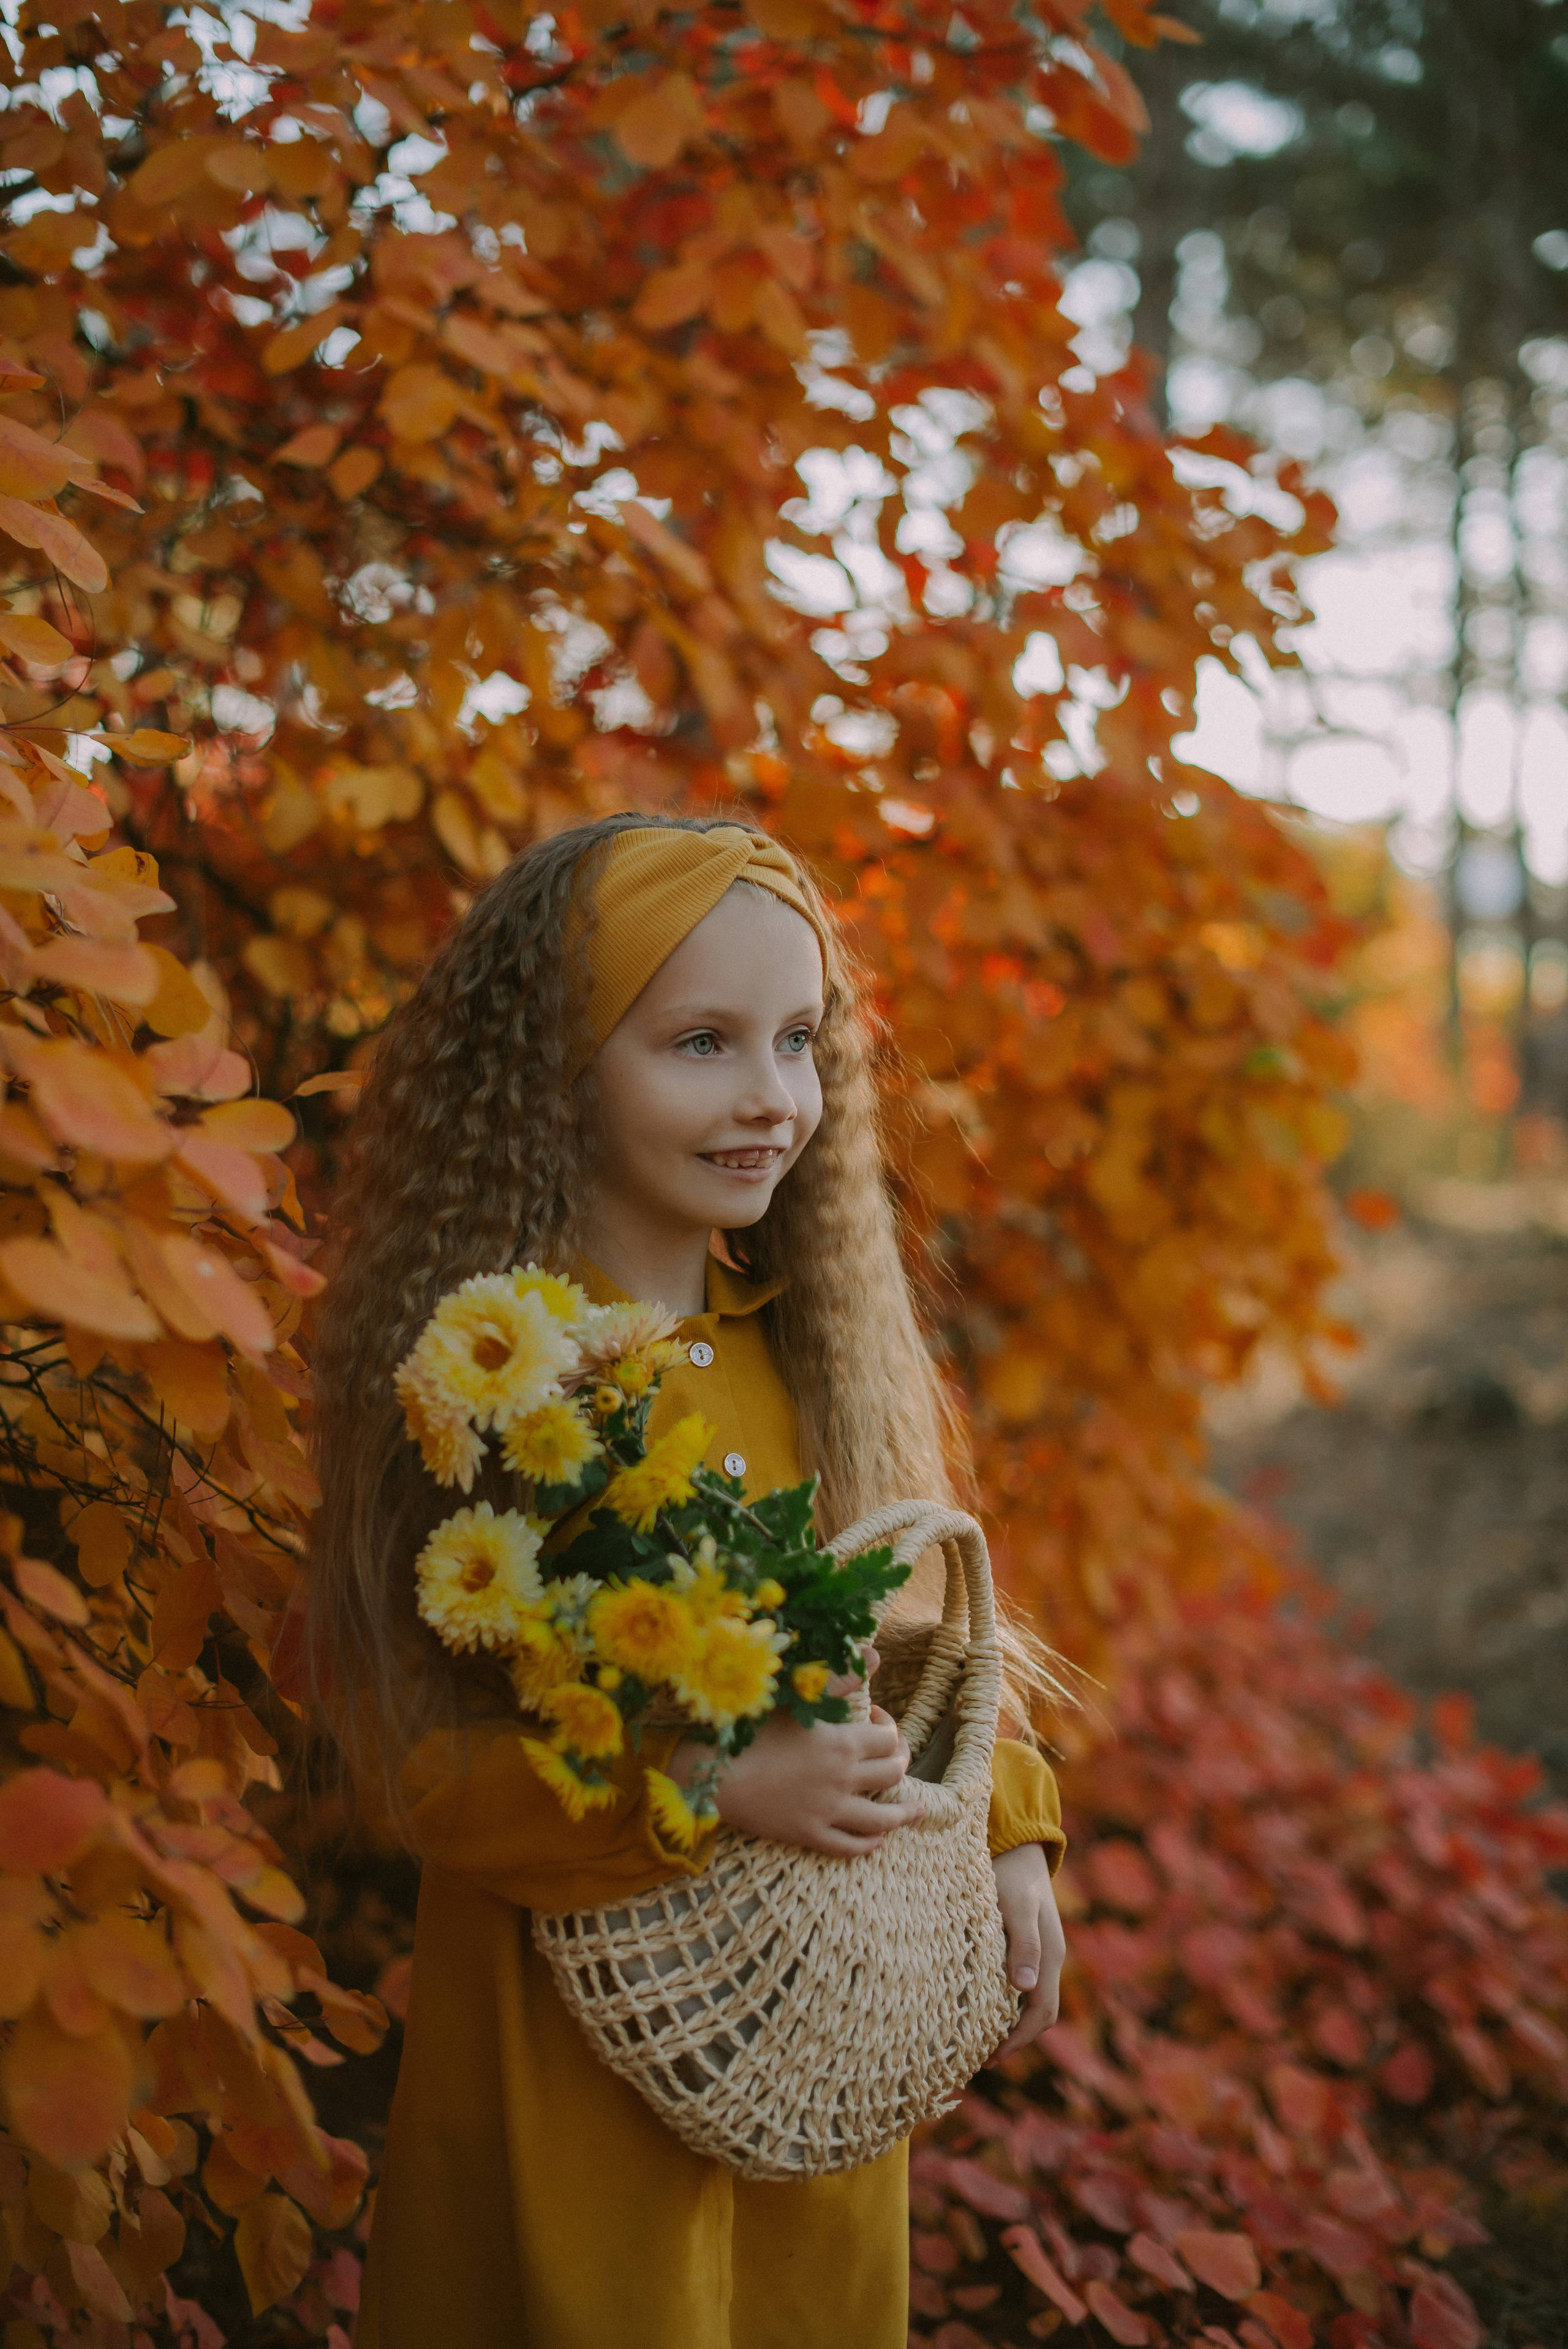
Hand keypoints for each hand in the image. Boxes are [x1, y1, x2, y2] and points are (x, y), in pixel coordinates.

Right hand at [670, 1695, 922, 1858]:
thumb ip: (839, 1678)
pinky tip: (878, 1841)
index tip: (875, 1720)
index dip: (889, 1728)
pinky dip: (868, 1844)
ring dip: (903, 1814)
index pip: (889, 1739)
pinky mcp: (810, 1833)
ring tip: (916, 1811)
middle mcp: (843, 1778)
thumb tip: (875, 1655)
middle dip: (900, 1762)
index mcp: (842, 1742)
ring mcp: (828, 1810)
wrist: (717, 1773)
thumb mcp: (798, 1698)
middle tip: (893, 1756)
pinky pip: (848, 1846)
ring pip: (882, 1818)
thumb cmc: (754, 1730)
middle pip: (892, 1773)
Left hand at [987, 1843, 1064, 2060]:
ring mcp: (1039, 1951)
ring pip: (1031, 2000)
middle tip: (981, 2058)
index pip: (1042, 2012)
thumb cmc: (1012, 1874)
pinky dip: (1005, 2002)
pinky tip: (980, 2003)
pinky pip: (1022, 1983)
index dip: (1019, 2039)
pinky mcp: (1026, 1943)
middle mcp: (1048, 1959)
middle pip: (1039, 2013)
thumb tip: (1024, 1988)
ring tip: (977, 2039)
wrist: (1018, 1843)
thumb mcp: (1017, 1906)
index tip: (991, 2057)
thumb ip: (1023, 1943)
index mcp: (1050, 1955)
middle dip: (1015, 2039)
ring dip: (1010, 2023)